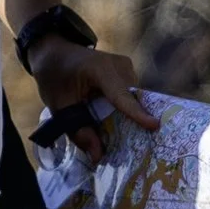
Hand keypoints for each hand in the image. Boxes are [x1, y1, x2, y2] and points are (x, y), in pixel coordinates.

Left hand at [30, 40, 152, 164]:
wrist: (54, 51)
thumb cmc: (54, 77)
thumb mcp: (60, 107)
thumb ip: (78, 130)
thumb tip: (98, 157)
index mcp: (99, 70)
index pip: (121, 96)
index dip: (137, 113)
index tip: (155, 126)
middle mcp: (119, 65)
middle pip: (131, 101)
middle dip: (130, 124)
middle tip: (126, 150)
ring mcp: (126, 66)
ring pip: (132, 99)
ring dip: (125, 117)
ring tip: (116, 135)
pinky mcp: (127, 70)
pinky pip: (129, 95)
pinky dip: (123, 109)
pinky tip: (114, 121)